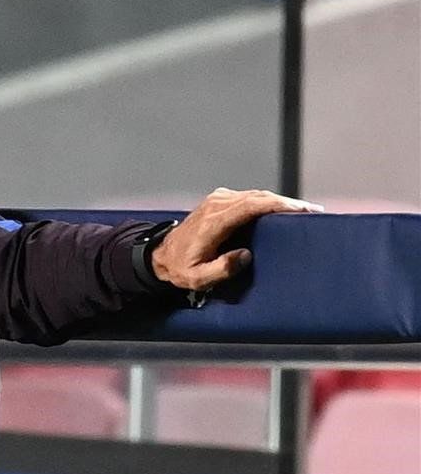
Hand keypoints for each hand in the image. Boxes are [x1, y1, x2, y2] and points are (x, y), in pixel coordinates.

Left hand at [151, 188, 322, 291]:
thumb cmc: (180, 268)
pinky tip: (281, 210)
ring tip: (303, 211)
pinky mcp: (218, 200)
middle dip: (287, 203)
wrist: (160, 255)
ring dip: (278, 201)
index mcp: (213, 222)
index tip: (301, 209)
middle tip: (313, 212)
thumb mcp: (197, 278)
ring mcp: (216, 200)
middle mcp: (216, 205)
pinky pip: (247, 197)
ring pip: (254, 195)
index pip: (251, 206)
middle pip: (257, 197)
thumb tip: (245, 255)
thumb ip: (222, 269)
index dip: (278, 205)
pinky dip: (266, 202)